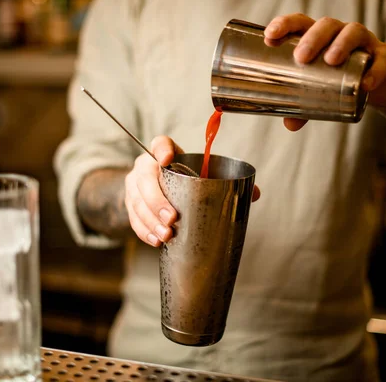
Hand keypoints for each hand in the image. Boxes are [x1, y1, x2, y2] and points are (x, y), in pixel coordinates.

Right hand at [124, 136, 260, 246]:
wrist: (161, 190)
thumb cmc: (187, 180)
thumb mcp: (202, 175)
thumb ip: (227, 182)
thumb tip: (255, 193)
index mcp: (164, 152)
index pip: (159, 144)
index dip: (162, 150)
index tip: (168, 159)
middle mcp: (145, 166)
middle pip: (144, 179)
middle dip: (157, 201)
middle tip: (172, 219)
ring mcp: (135, 186)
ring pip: (137, 202)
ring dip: (151, 221)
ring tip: (166, 235)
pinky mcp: (130, 204)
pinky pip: (133, 218)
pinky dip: (144, 231)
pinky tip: (156, 240)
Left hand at [264, 13, 385, 130]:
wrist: (375, 85)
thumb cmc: (338, 81)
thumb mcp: (318, 93)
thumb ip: (303, 107)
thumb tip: (290, 125)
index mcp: (319, 37)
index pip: (301, 22)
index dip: (285, 24)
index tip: (270, 36)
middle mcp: (340, 33)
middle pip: (327, 24)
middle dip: (313, 38)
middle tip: (301, 57)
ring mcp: (363, 42)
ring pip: (353, 32)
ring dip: (341, 44)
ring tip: (331, 60)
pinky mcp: (384, 56)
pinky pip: (382, 59)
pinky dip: (375, 71)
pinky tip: (366, 84)